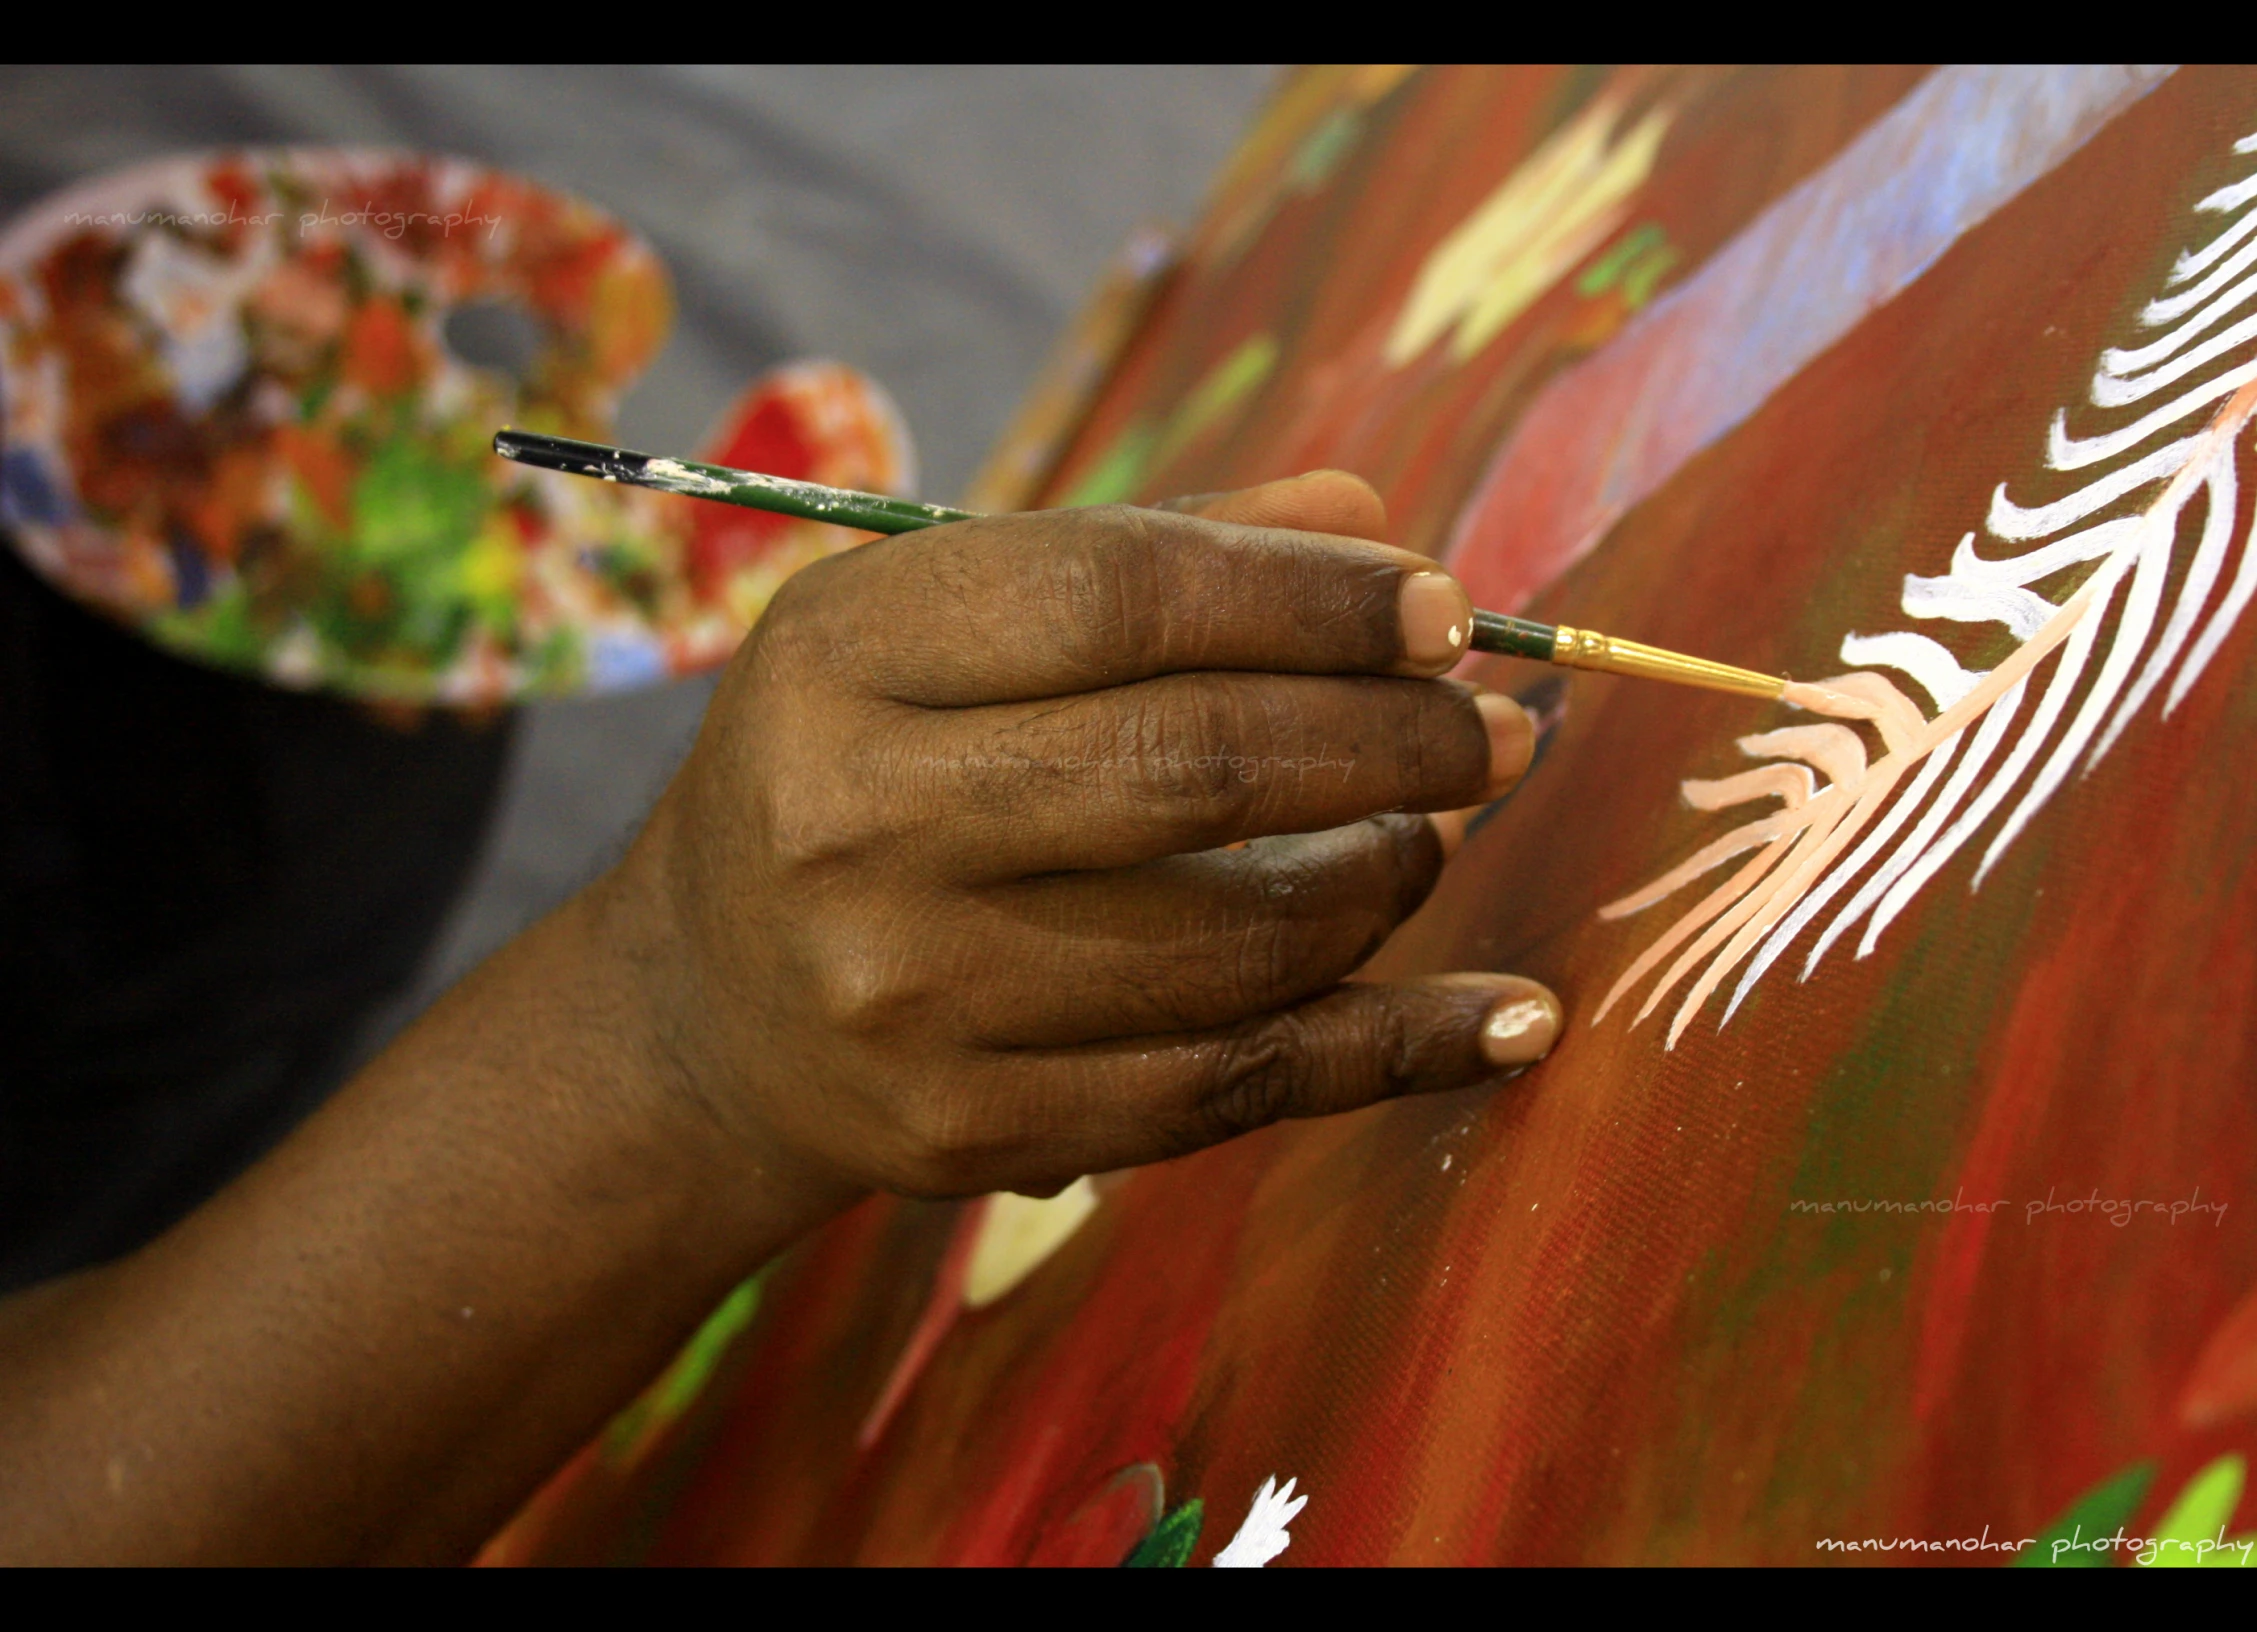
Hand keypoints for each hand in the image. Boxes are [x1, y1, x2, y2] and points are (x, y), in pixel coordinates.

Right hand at [628, 471, 1559, 1213]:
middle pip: (1192, 766)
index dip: (1311, 597)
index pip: (1121, 595)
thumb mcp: (942, 627)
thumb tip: (1378, 523)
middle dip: (1390, 739)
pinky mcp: (973, 1131)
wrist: (709, 1007)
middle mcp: (856, 827)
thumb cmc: (866, 766)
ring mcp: (909, 1000)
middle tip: (1499, 728)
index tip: (1447, 607)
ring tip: (1439, 831)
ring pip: (1234, 943)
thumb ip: (1149, 555)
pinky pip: (1233, 1089)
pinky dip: (1396, 1050)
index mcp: (841, 655)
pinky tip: (1511, 1018)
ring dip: (1390, 879)